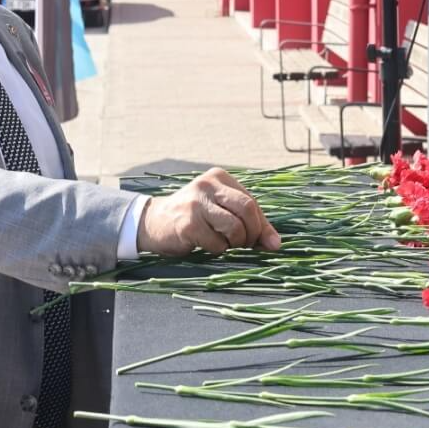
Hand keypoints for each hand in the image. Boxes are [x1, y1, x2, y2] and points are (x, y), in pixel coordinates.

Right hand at [136, 168, 282, 255]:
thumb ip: (249, 222)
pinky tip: (206, 244)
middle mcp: (208, 185)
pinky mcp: (188, 223)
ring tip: (225, 244)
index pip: (251, 202)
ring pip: (234, 227)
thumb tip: (276, 244)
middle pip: (247, 210)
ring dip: (235, 243)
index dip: (262, 225)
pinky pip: (217, 243)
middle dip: (252, 234)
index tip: (265, 243)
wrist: (152, 223)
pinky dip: (218, 249)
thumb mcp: (221, 212)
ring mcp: (196, 203)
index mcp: (219, 178)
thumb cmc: (193, 218)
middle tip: (245, 245)